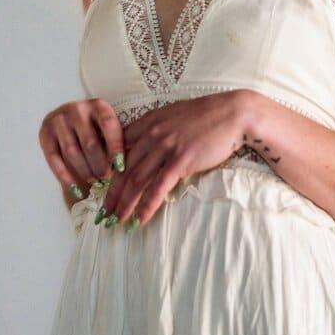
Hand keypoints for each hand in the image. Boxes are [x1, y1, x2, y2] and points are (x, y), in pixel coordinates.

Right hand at [38, 98, 124, 200]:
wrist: (69, 122)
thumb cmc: (97, 130)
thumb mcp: (110, 129)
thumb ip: (118, 143)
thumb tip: (126, 169)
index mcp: (98, 105)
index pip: (108, 125)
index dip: (115, 147)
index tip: (121, 167)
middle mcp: (77, 109)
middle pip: (90, 142)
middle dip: (100, 165)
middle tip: (106, 179)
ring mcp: (58, 120)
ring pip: (72, 152)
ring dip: (84, 171)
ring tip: (94, 183)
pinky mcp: (44, 134)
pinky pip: (54, 159)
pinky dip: (65, 177)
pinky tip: (75, 189)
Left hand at [99, 89, 249, 229]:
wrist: (233, 113)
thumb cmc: (207, 116)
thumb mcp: (173, 116)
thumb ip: (156, 130)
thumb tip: (147, 148)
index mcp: (146, 122)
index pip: (118, 150)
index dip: (108, 173)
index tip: (101, 189)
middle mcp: (151, 134)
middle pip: (123, 170)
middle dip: (111, 195)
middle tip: (103, 214)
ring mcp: (165, 147)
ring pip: (136, 181)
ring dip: (125, 204)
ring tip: (116, 221)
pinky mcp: (181, 160)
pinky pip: (158, 187)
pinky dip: (147, 206)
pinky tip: (139, 219)